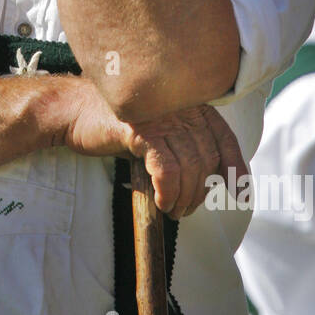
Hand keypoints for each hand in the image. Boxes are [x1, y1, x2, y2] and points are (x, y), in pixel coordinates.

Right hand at [57, 76, 247, 217]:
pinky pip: (166, 168)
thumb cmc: (115, 125)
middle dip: (201, 192)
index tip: (240, 193)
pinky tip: (161, 202)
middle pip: (207, 157)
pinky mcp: (140, 128)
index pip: (224, 137)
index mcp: (189, 104)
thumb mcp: (156, 131)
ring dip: (184, 197)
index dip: (236, 168)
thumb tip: (204, 180)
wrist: (74, 111)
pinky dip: (168, 191)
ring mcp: (160, 115)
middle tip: (185, 210)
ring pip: (189, 166)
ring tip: (173, 210)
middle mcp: (179, 105)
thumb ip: (181, 145)